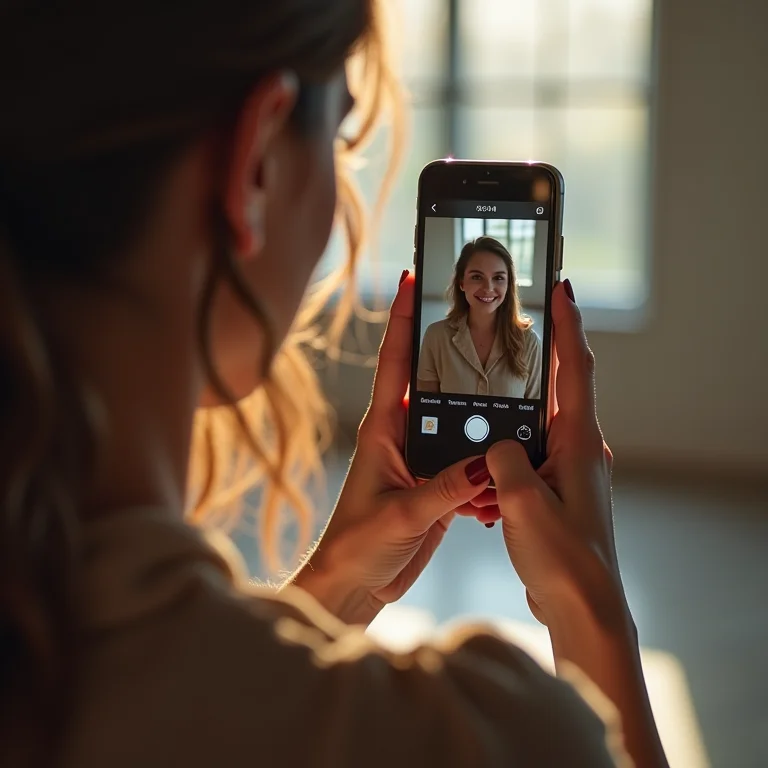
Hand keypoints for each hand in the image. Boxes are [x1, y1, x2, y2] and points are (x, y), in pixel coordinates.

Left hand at [292, 272, 489, 624]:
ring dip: (484, 423)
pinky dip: (488, 469)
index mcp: (382, 430)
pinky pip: (469, 466)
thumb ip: (445, 488)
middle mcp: (402, 438)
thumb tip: (486, 462)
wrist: (354, 586)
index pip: (394, 362)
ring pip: (460, 427)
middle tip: (491, 328)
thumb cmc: (356, 546)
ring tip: (515, 408)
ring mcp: (422, 461)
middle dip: (462, 359)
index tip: (409, 277)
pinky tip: (505, 475)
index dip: (401, 318)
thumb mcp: (401, 514)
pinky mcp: (437, 487)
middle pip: (437, 385)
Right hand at [486, 280, 624, 625]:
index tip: (562, 287)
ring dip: (504, 436)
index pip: (575, 367)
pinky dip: (502, 467)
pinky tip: (483, 493)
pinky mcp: (556, 492)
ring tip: (479, 451)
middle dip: (528, 371)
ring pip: (532, 433)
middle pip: (553, 392)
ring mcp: (569, 471)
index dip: (568, 324)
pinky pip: (525, 464)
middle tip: (504, 344)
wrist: (583, 609)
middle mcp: (579, 450)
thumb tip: (494, 445)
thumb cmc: (564, 560)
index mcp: (578, 442)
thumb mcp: (523, 503)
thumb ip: (503, 461)